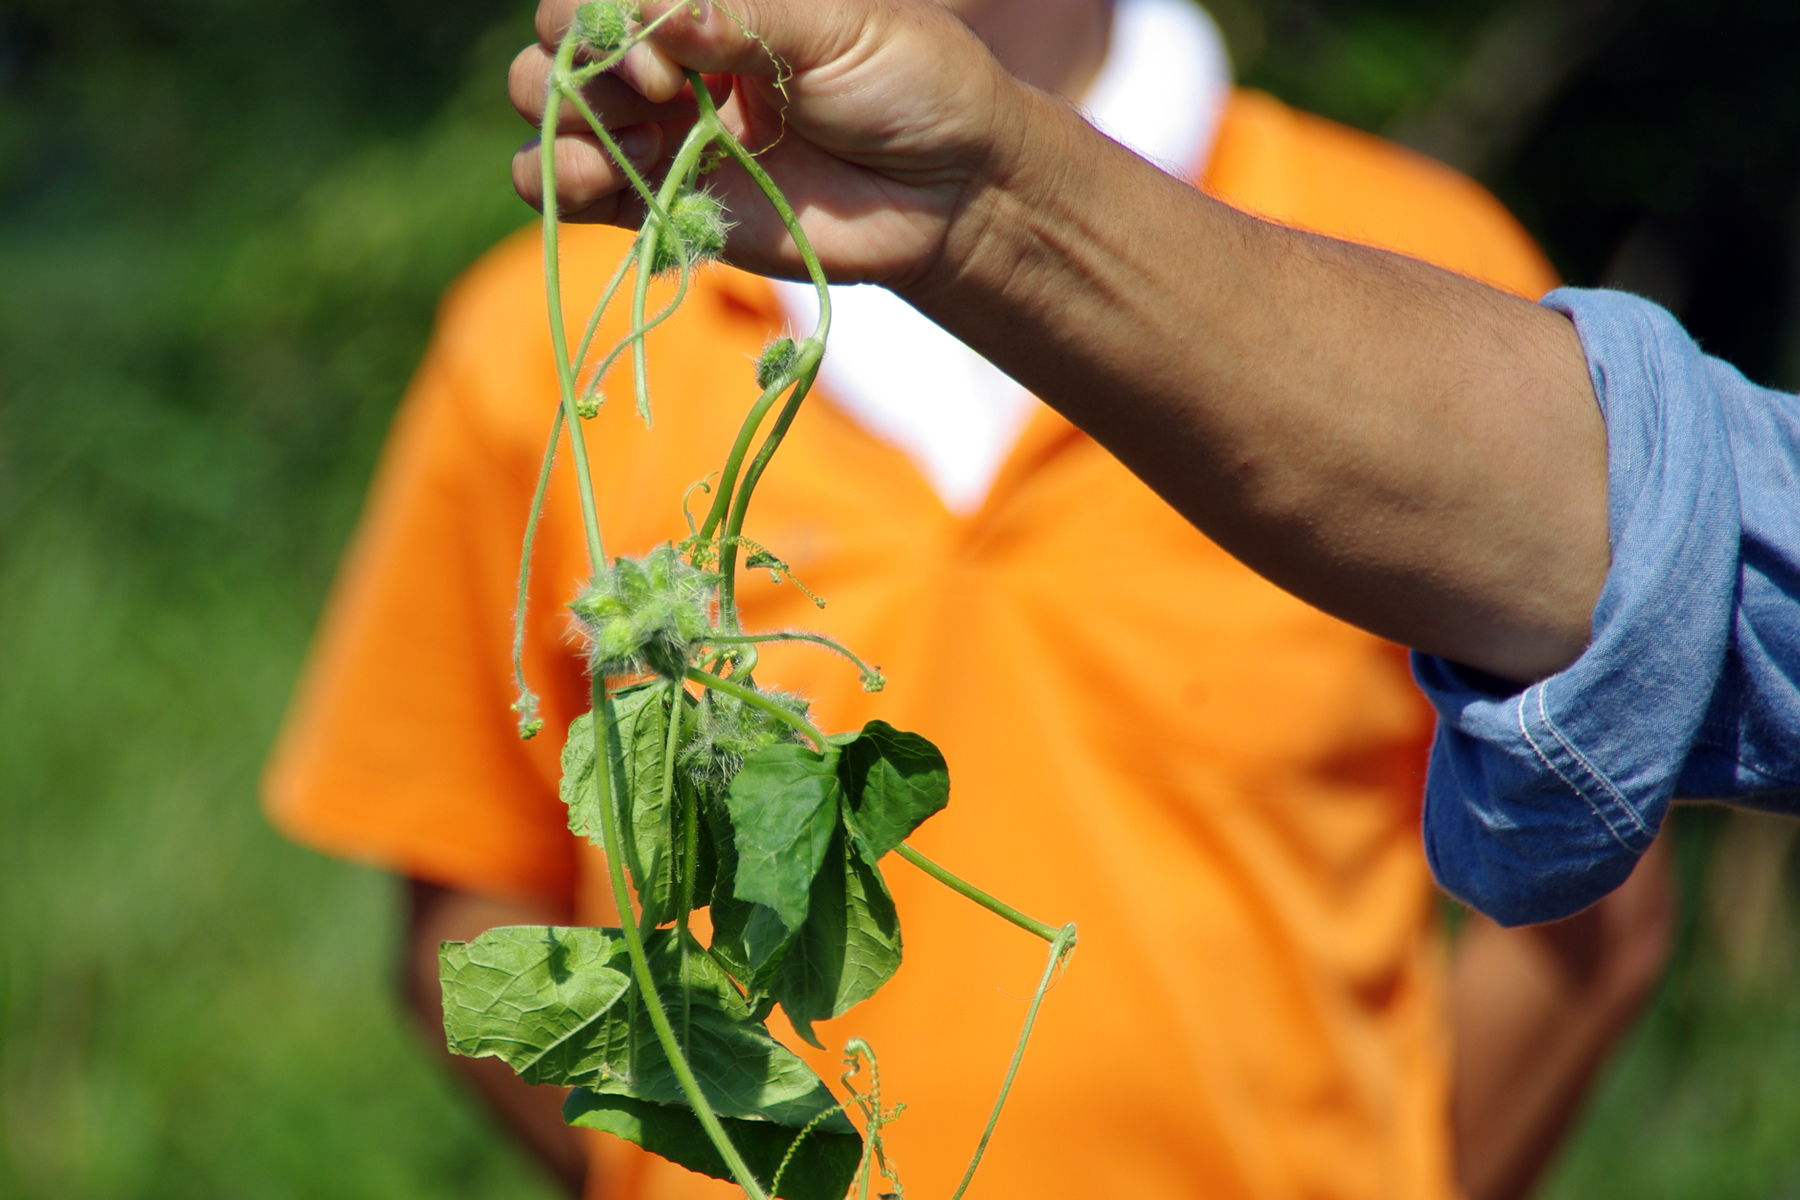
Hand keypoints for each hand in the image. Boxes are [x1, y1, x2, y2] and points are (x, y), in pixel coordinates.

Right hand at [509, 0, 1027, 287]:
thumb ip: (743, 18)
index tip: (666, 56)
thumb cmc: (908, 86)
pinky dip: (558, 187)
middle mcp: (670, 60)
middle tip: (661, 97)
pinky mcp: (663, 207)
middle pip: (559, 45)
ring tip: (617, 152)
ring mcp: (660, 134)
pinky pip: (576, 195)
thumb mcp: (836, 29)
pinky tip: (588, 186)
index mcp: (706, 2)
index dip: (608, 18)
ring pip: (553, 116)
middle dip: (579, 67)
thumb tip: (654, 15)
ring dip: (558, 126)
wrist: (949, 194)